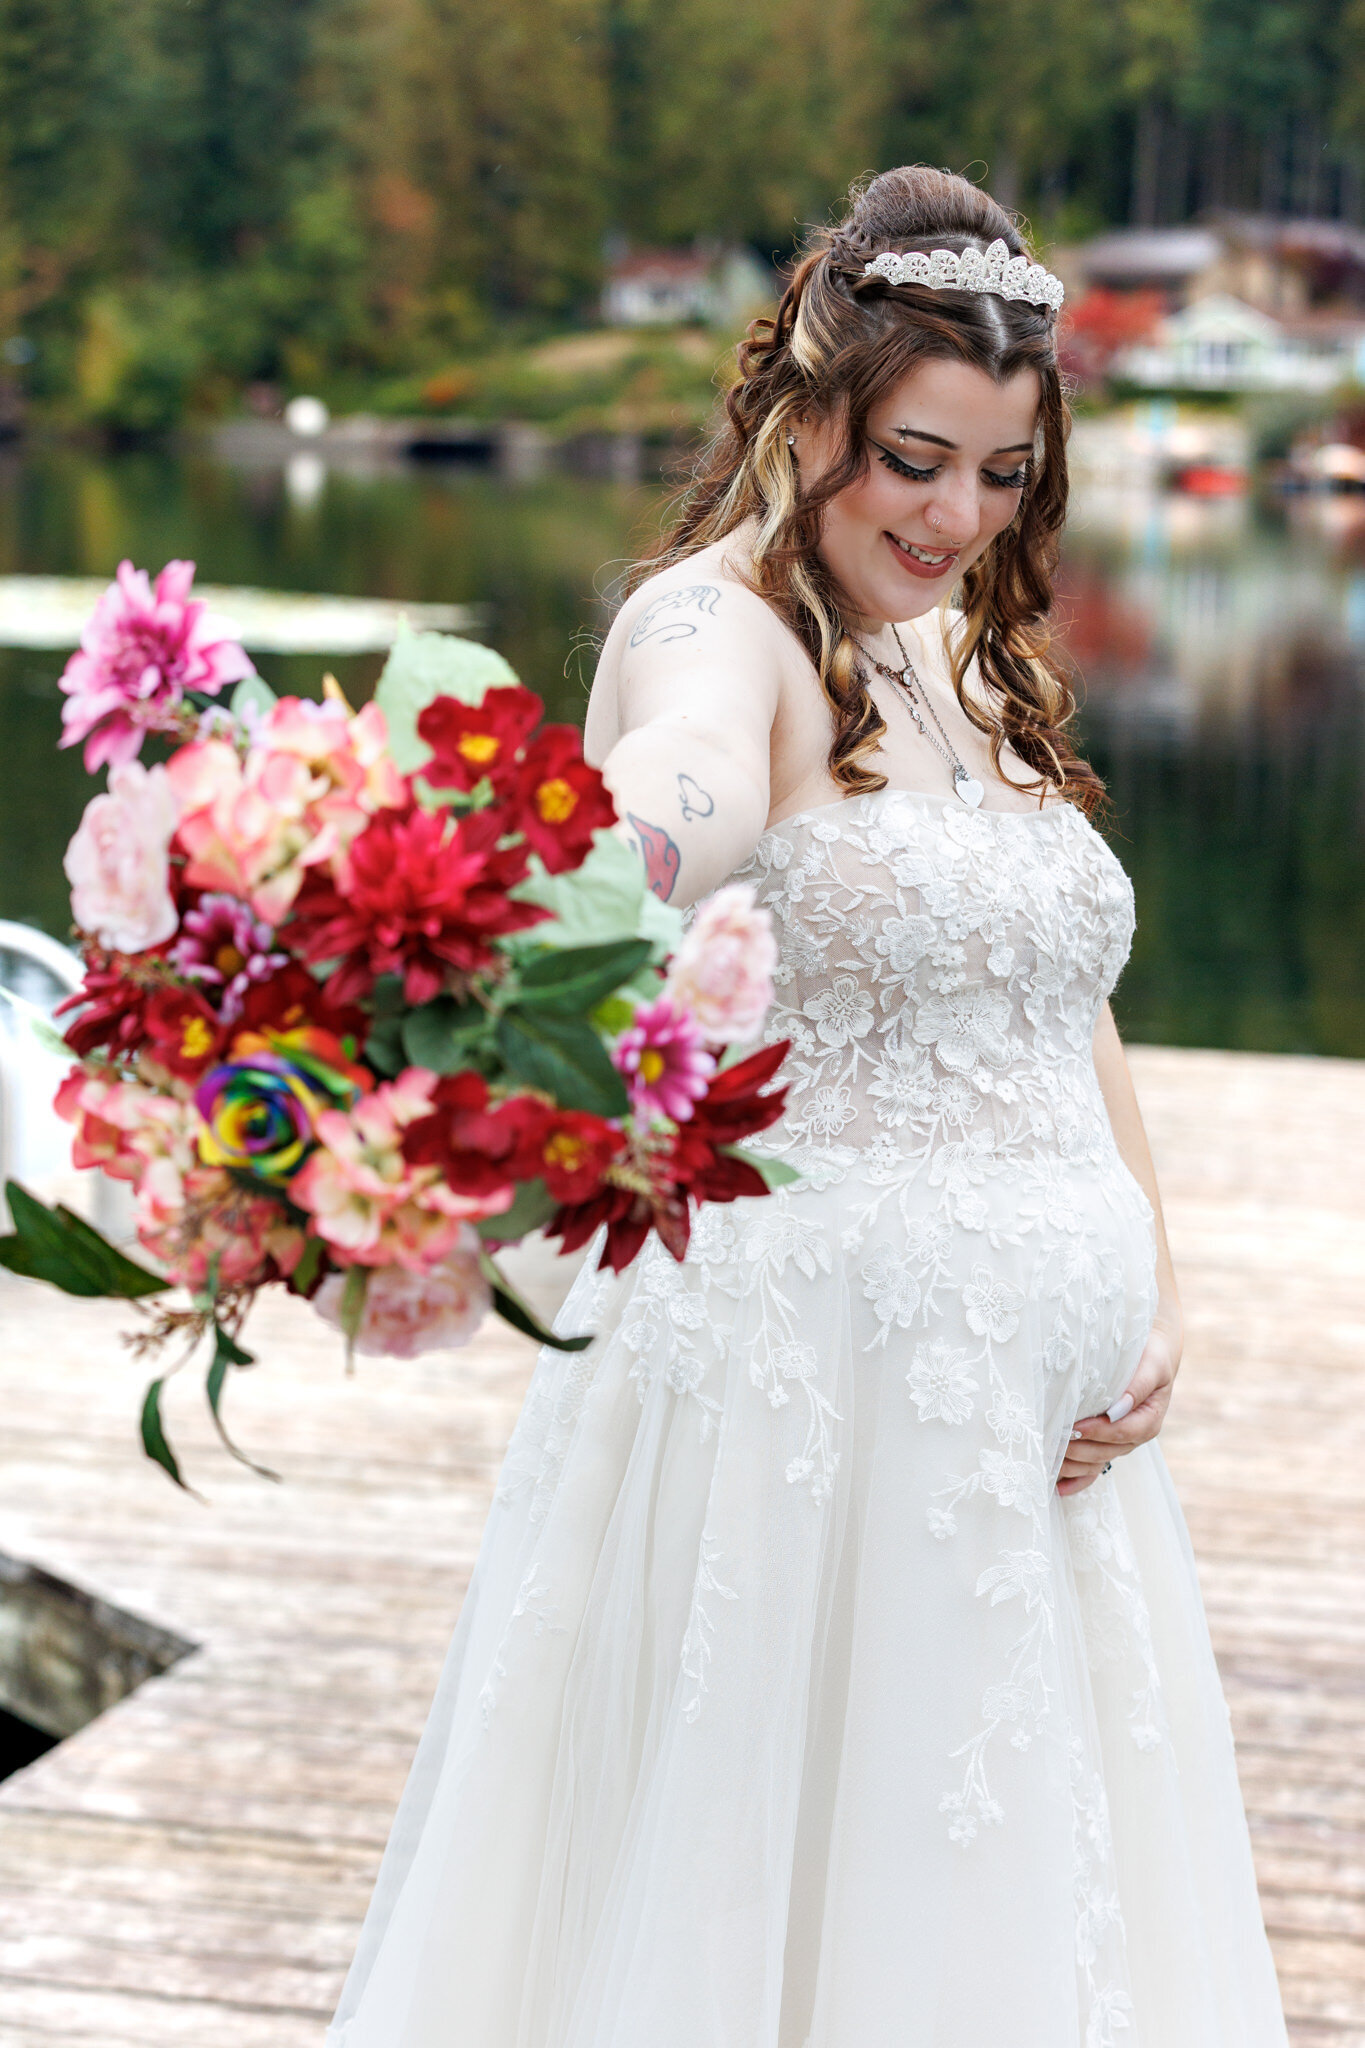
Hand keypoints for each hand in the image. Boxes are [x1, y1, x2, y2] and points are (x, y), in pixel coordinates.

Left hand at [1056, 1311, 1181, 1496]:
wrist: (1150, 1354)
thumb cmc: (1150, 1355)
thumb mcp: (1152, 1365)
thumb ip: (1138, 1384)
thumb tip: (1118, 1408)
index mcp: (1149, 1419)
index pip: (1122, 1431)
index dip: (1099, 1431)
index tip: (1074, 1426)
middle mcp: (1136, 1435)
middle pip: (1106, 1451)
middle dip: (1079, 1449)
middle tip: (1052, 1441)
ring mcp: (1121, 1443)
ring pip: (1096, 1462)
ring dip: (1072, 1465)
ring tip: (1048, 1460)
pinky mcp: (1108, 1445)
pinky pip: (1093, 1470)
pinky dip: (1076, 1480)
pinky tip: (1057, 1488)